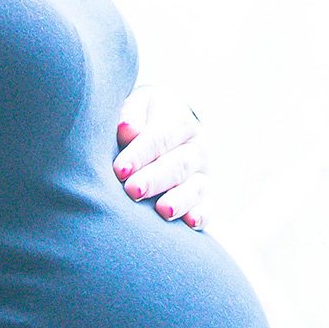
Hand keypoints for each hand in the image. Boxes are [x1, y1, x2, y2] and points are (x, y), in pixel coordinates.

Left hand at [112, 83, 209, 231]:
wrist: (166, 125)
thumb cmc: (144, 117)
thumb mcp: (138, 105)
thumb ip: (132, 114)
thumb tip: (128, 130)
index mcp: (180, 121)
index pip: (160, 137)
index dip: (141, 153)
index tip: (120, 169)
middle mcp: (196, 148)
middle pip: (177, 165)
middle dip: (155, 179)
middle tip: (133, 190)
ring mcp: (202, 174)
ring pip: (195, 188)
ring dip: (179, 200)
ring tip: (162, 210)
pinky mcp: (204, 197)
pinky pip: (207, 208)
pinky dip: (201, 216)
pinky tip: (190, 223)